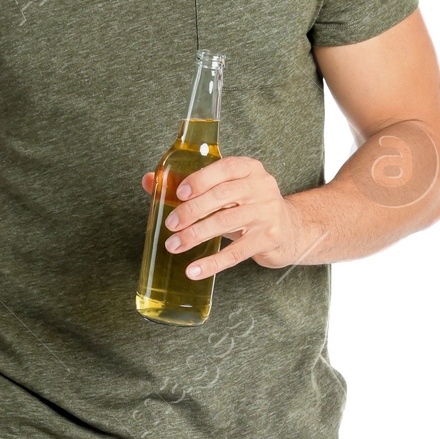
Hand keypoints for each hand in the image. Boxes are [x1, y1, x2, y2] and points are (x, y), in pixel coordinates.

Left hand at [141, 155, 317, 276]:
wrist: (290, 229)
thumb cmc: (248, 206)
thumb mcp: (226, 191)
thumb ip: (190, 185)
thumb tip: (149, 181)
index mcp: (249, 169)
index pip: (224, 168)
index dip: (200, 180)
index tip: (179, 192)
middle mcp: (261, 187)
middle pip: (222, 196)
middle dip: (192, 210)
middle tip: (170, 225)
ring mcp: (267, 213)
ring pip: (226, 223)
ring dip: (196, 235)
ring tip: (174, 245)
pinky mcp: (269, 239)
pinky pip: (236, 252)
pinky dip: (212, 263)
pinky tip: (194, 270)